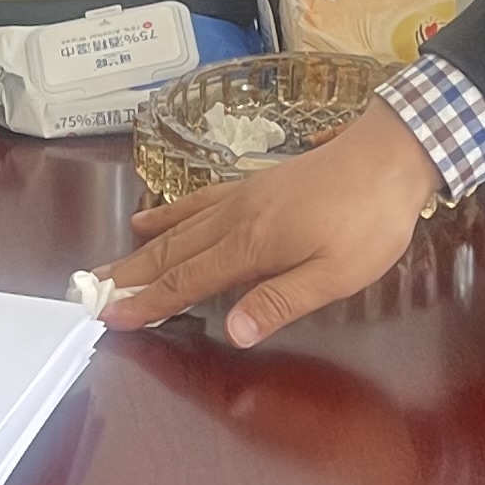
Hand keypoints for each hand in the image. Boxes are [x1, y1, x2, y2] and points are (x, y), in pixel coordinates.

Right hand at [93, 103, 443, 346]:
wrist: (392, 152)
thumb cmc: (371, 219)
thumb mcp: (337, 274)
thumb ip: (282, 301)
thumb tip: (234, 332)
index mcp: (251, 246)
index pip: (187, 282)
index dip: (148, 302)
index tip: (110, 316)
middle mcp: (235, 219)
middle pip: (172, 254)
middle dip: (131, 277)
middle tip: (91, 295)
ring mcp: (242, 198)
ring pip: (179, 229)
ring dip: (142, 250)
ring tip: (110, 264)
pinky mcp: (255, 185)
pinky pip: (198, 202)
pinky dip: (170, 214)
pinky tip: (154, 218)